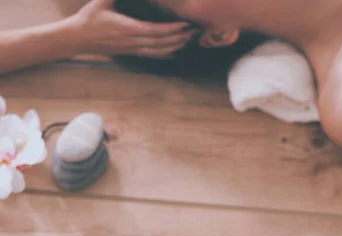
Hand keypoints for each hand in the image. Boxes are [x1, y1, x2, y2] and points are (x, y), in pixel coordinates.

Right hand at [73, 0, 195, 57]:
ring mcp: (131, 49)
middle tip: (194, 32)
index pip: (154, 31)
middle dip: (179, 38)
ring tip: (188, 41)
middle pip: (160, 43)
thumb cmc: (89, 18)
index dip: (171, 30)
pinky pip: (151, 55)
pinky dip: (164, 54)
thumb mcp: (102, 0)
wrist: (78, 39)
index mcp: (127, 28)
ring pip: (158, 51)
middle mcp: (132, 42)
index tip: (184, 25)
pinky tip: (174, 53)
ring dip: (174, 47)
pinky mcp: (130, 52)